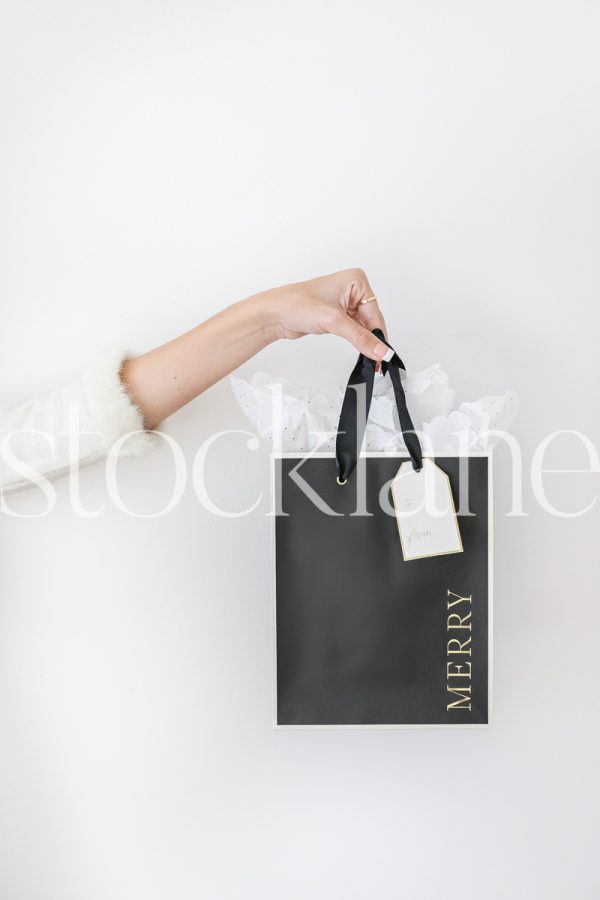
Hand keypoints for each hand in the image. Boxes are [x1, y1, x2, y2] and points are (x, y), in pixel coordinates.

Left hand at [266, 268, 389, 360]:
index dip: (379, 336)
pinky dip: (357, 341)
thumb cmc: (295, 304)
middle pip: (372, 320)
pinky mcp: (337, 315)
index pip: (375, 313)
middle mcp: (352, 289)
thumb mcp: (333, 321)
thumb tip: (381, 350)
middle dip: (374, 340)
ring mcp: (345, 302)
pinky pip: (354, 330)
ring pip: (364, 327)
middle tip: (378, 362)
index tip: (384, 355)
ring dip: (366, 342)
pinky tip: (361, 351)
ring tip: (371, 360)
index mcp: (356, 280)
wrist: (273, 313)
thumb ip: (360, 337)